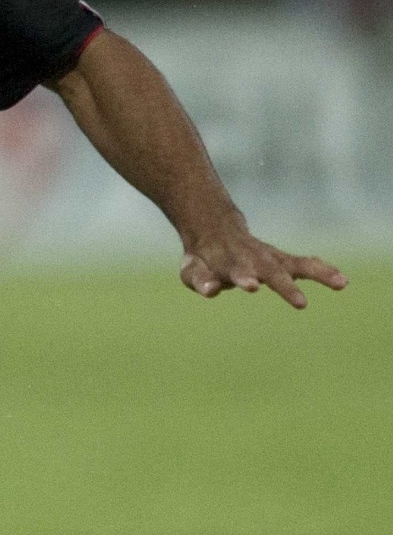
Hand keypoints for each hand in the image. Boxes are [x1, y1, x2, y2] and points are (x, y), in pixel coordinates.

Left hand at [179, 223, 347, 308]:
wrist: (214, 231)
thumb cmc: (202, 259)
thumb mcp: (192, 270)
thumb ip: (200, 281)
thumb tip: (210, 291)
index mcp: (229, 263)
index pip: (236, 271)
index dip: (243, 278)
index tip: (250, 287)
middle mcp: (254, 259)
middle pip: (271, 271)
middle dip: (286, 286)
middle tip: (302, 303)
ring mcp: (271, 258)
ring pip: (296, 264)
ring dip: (318, 274)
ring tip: (340, 283)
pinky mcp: (283, 261)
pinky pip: (306, 264)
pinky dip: (323, 270)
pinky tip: (342, 281)